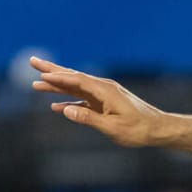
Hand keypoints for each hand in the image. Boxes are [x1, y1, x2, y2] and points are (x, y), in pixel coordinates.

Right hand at [30, 56, 191, 151]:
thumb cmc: (138, 130)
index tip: (40, 73)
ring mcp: (104, 96)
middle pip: (73, 77)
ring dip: (57, 87)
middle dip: (52, 71)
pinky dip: (70, 102)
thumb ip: (87, 118)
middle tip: (32, 62)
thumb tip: (64, 110)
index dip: (57, 76)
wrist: (159, 130)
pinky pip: (83, 101)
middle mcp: (103, 89)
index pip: (76, 80)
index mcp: (104, 91)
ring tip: (36, 84)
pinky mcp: (106, 105)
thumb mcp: (112, 127)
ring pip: (76, 88)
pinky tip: (57, 106)